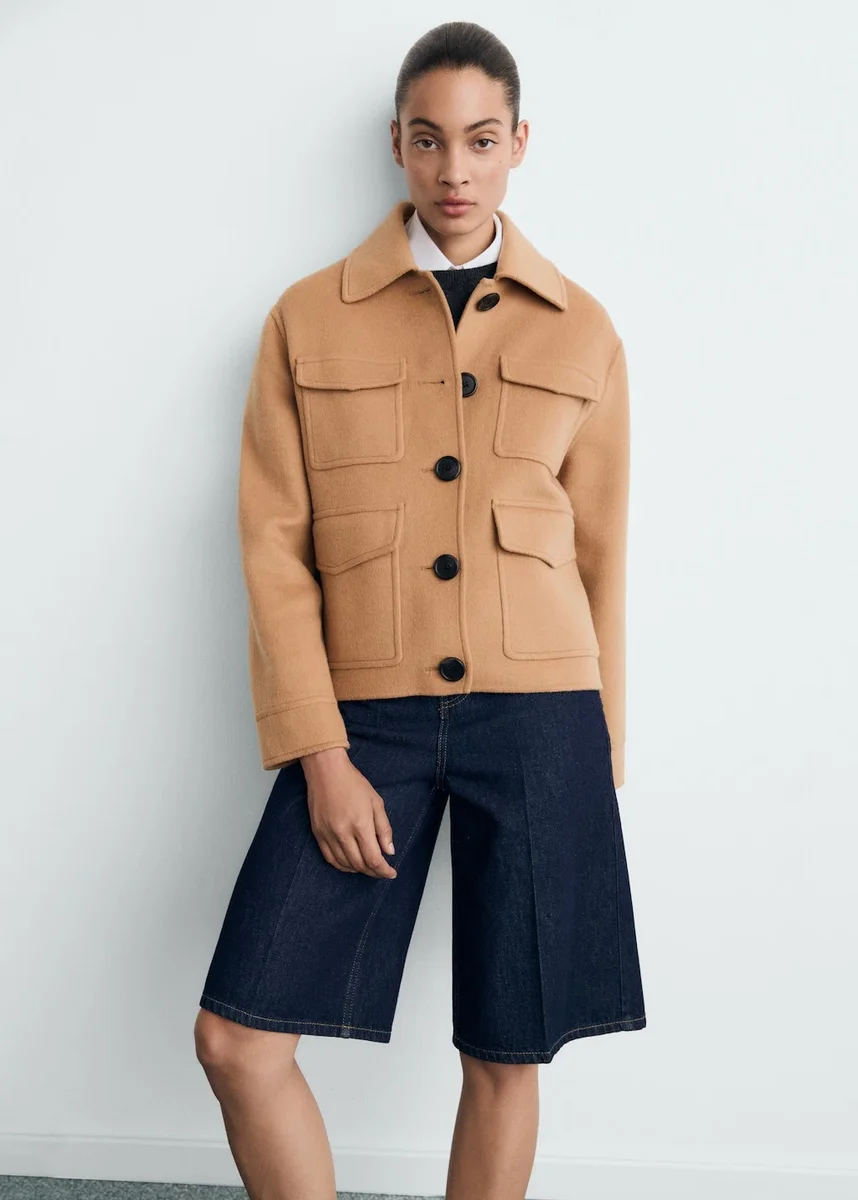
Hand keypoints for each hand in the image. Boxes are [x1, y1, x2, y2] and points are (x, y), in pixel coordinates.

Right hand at [301, 748, 396, 878]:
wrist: (326, 772)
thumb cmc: (353, 783)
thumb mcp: (376, 802)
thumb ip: (384, 829)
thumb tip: (389, 851)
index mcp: (361, 824)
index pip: (373, 858)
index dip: (384, 870)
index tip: (391, 873)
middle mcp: (343, 833)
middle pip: (360, 864)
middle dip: (374, 872)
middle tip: (382, 871)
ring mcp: (328, 835)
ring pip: (345, 864)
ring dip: (359, 870)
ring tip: (369, 868)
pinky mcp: (318, 834)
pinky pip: (330, 859)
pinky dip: (342, 866)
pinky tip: (350, 865)